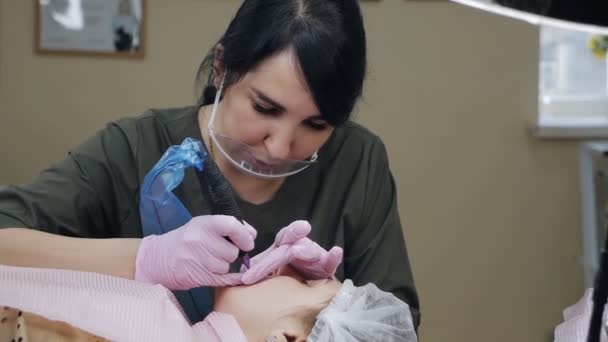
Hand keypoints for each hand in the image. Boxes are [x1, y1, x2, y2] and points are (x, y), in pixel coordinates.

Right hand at [135, 215, 255, 288]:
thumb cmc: (185, 240)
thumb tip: (252, 234)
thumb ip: (227, 227)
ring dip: (223, 266)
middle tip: (219, 252)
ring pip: (226, 266)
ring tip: (209, 262)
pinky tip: (226, 275)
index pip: (232, 225)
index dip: (245, 235)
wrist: (157, 258)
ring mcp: (196, 259)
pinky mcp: (196, 276)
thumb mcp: (202, 226)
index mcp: (203, 224)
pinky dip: (228, 278)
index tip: (248, 242)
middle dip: (230, 253)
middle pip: (232, 252)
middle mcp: (199, 240)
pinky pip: (222, 279)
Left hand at [241, 220, 342, 284]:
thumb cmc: (288, 274)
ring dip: (305, 250)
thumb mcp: (270, 269)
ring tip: (299, 251)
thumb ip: (258, 268)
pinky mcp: (327, 266)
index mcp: (283, 246)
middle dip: (280, 252)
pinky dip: (333, 257)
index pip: (272, 245)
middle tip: (274, 254)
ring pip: (309, 251)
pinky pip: (331, 262)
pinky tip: (335, 251)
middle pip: (288, 247)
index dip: (264, 259)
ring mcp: (314, 255)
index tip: (250, 274)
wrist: (309, 284)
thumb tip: (237, 276)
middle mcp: (299, 247)